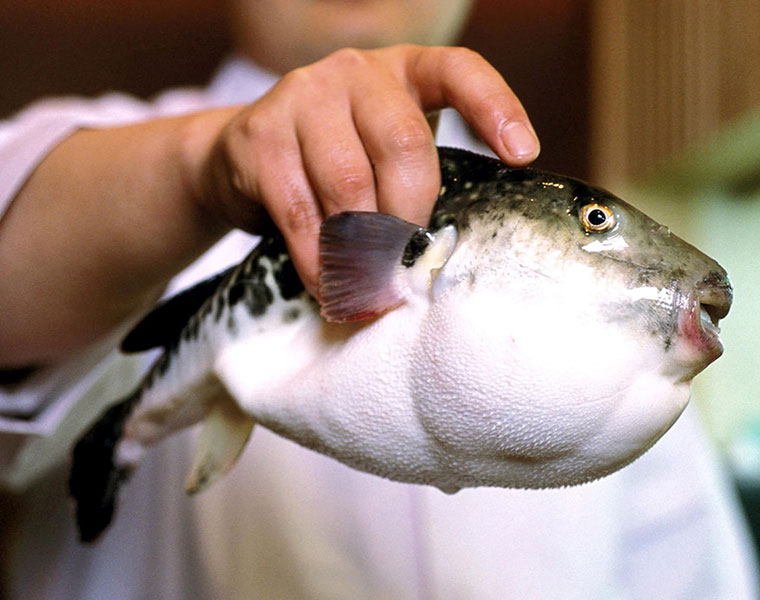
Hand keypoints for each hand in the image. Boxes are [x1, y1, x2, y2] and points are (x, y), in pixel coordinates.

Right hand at [196, 45, 538, 295]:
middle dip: (410, 215)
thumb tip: (440, 255)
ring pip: (349, 182)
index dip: (496, 108)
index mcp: (403, 71)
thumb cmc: (331, 161)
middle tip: (406, 261)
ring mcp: (303, 96)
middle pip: (402, 144)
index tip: (523, 156)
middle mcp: (355, 72)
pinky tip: (328, 282)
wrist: (240, 156)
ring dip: (364, 247)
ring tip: (369, 285)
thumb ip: (411, 177)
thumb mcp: (380, 151)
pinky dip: (320, 259)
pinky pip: (301, 211)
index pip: (459, 71)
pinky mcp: (260, 135)